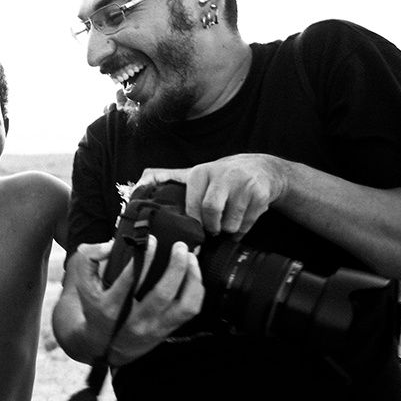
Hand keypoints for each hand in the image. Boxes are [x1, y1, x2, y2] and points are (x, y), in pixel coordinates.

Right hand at [64, 238, 203, 365]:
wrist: (101, 347)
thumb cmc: (94, 307)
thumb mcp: (83, 283)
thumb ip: (89, 259)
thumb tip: (111, 244)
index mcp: (110, 309)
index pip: (129, 283)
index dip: (144, 260)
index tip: (151, 240)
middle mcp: (134, 322)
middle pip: (162, 294)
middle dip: (175, 267)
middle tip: (179, 246)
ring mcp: (154, 328)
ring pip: (185, 305)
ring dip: (192, 279)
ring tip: (190, 258)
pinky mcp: (167, 330)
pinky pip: (191, 310)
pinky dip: (196, 289)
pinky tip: (193, 274)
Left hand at [137, 154, 289, 237]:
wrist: (261, 169)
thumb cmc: (220, 177)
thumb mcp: (196, 175)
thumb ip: (168, 179)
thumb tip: (139, 183)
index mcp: (201, 172)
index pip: (192, 203)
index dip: (194, 221)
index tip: (195, 227)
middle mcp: (222, 175)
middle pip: (211, 211)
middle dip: (211, 227)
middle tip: (212, 230)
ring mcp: (243, 184)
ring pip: (230, 222)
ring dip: (227, 230)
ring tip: (226, 224)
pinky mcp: (260, 194)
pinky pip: (247, 224)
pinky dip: (242, 231)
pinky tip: (240, 222)